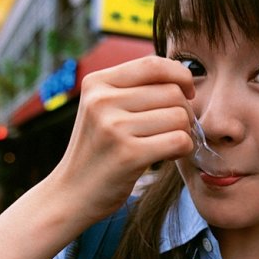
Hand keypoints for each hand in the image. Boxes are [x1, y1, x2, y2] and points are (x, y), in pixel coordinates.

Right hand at [47, 55, 195, 225]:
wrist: (71, 194)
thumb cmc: (97, 152)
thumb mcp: (102, 110)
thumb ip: (132, 90)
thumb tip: (181, 75)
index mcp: (97, 83)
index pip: (153, 64)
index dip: (180, 75)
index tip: (187, 92)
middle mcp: (102, 101)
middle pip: (172, 92)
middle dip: (184, 111)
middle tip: (175, 129)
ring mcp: (114, 128)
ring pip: (179, 117)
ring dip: (184, 133)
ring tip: (168, 144)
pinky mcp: (128, 155)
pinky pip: (178, 141)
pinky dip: (183, 149)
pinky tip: (169, 156)